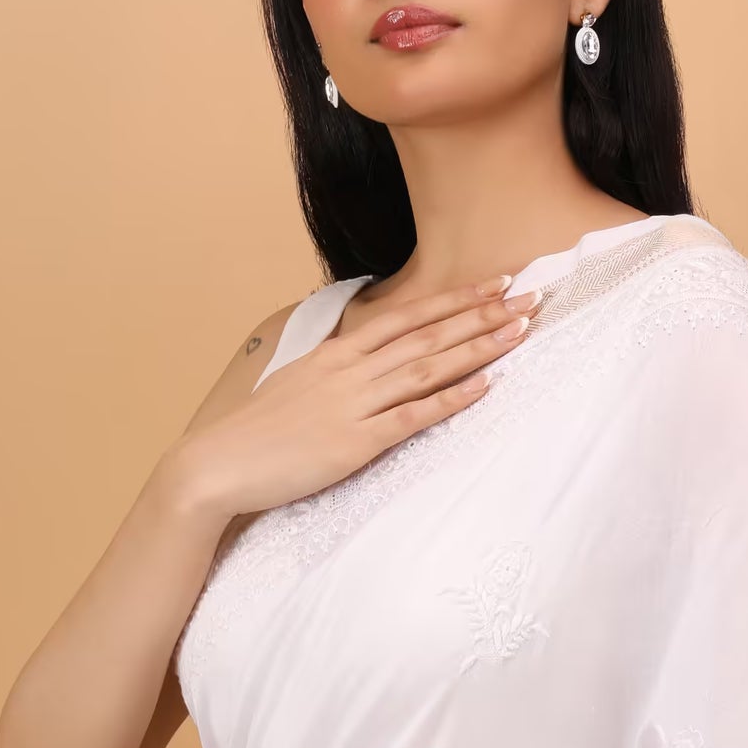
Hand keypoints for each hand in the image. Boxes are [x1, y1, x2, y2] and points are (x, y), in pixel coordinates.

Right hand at [176, 276, 541, 522]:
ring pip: (427, 366)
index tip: (495, 283)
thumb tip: (363, 358)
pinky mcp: (355, 442)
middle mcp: (350, 370)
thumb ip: (336, 370)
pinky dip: (451, 399)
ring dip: (477, 347)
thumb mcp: (299, 384)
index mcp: (337, 354)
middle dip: (482, 314)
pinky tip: (485, 386)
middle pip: (428, 334)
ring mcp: (354, 404)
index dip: (455, 299)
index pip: (407, 316)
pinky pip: (413, 416)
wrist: (219, 464)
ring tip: (519, 331)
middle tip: (529, 296)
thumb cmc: (259, 431)